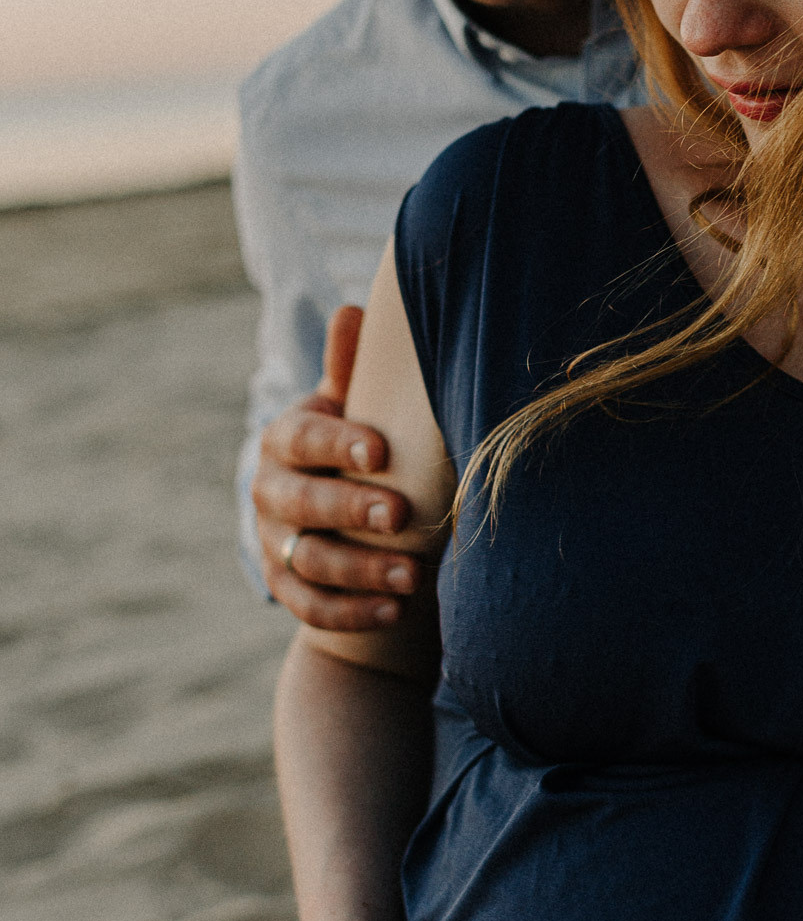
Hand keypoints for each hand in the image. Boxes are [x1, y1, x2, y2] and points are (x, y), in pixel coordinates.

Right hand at [254, 306, 422, 631]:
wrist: (336, 519)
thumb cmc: (355, 451)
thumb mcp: (352, 411)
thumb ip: (353, 371)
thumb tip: (354, 308)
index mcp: (286, 439)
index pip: (302, 438)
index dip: (337, 444)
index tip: (381, 452)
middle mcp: (270, 492)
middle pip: (302, 503)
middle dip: (351, 510)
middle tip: (402, 517)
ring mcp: (275, 544)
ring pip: (309, 561)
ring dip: (362, 570)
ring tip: (414, 577)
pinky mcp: (286, 587)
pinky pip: (312, 607)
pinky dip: (353, 612)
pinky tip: (396, 611)